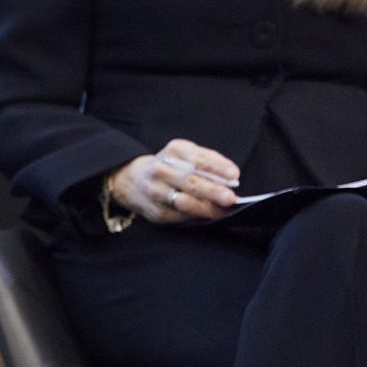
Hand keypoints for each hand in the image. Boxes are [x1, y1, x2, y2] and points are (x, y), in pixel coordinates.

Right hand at [108, 138, 241, 223]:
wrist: (131, 180)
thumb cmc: (169, 166)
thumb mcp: (185, 155)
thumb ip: (208, 163)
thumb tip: (231, 179)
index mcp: (174, 151)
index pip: (198, 158)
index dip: (217, 167)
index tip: (234, 175)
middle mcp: (161, 169)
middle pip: (190, 181)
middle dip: (212, 191)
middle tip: (230, 198)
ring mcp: (156, 191)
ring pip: (184, 202)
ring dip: (206, 208)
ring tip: (222, 211)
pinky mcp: (156, 211)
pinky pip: (179, 215)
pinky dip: (196, 216)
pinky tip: (208, 215)